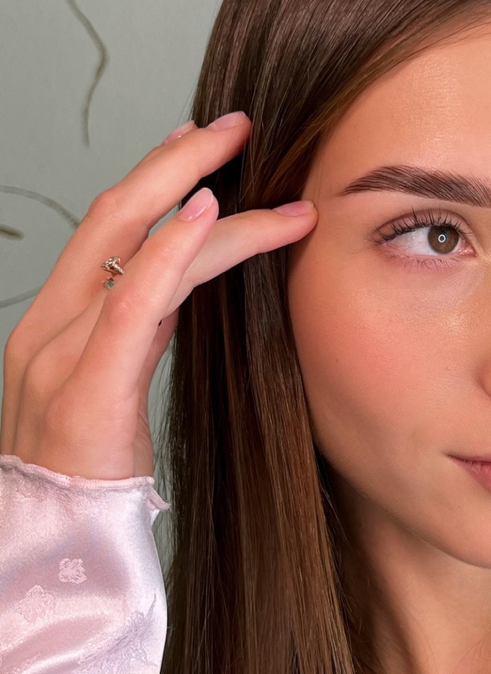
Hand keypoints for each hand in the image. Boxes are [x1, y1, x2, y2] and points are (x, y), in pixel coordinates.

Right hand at [0, 112, 317, 480]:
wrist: (51, 549)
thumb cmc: (94, 465)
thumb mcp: (120, 375)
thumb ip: (146, 321)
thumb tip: (191, 268)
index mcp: (61, 319)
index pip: (109, 227)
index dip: (157, 175)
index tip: (203, 140)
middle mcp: (53, 324)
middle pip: (114, 214)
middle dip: (178, 159)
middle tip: (237, 124)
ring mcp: (61, 354)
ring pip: (133, 246)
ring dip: (199, 192)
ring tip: (254, 161)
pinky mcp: (88, 393)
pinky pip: (133, 306)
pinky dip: (172, 252)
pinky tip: (211, 214)